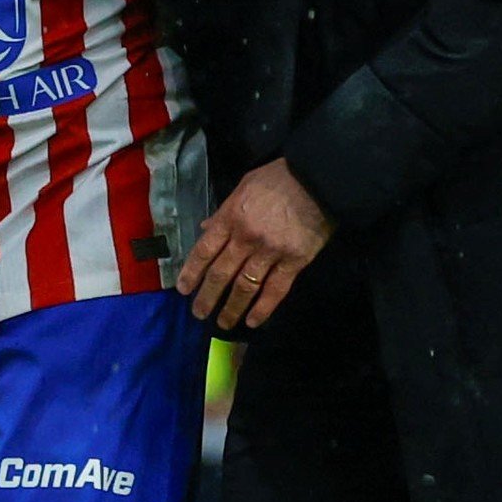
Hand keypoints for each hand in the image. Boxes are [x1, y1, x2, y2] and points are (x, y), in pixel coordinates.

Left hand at [176, 159, 333, 330]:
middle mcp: (246, 238)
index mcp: (231, 217)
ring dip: (232, 308)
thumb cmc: (278, 178)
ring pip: (245, 287)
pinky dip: (263, 309)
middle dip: (207, 297)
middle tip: (199, 313)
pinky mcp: (294, 262)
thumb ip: (224, 212)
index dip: (192, 272)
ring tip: (223, 323)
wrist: (317, 179)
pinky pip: (275, 290)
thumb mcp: (243, 187)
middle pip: (221, 273)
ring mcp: (270, 252)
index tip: (183, 289)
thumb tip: (205, 229)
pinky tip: (253, 322)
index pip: (204, 251)